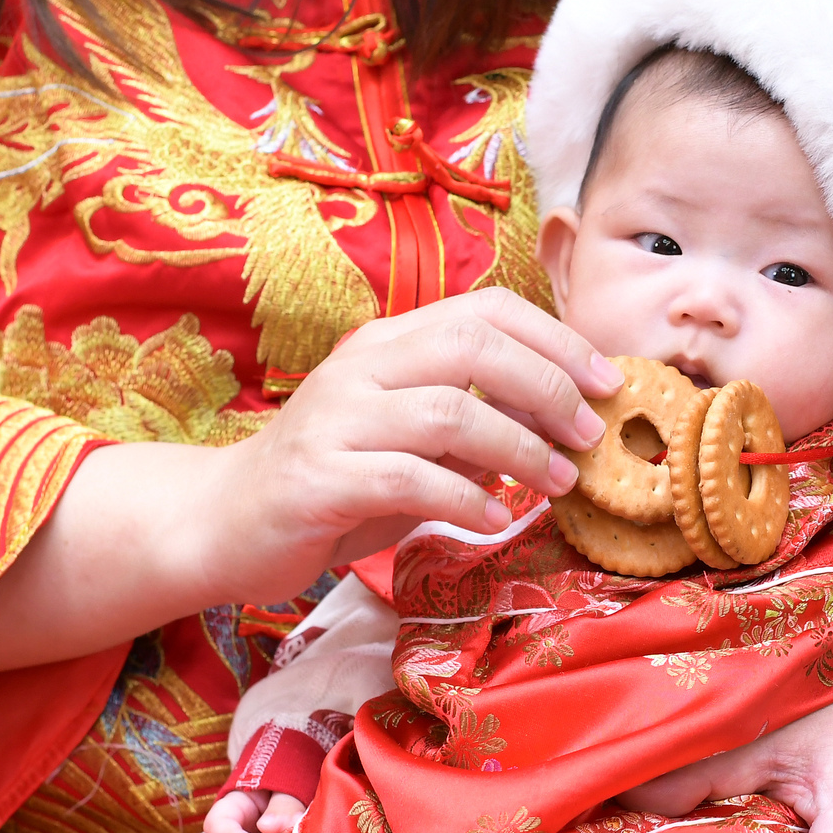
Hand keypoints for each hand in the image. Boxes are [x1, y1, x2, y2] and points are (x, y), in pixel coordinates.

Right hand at [0, 290, 622, 676]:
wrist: (224, 523)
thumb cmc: (333, 482)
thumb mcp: (410, 440)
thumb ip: (472, 422)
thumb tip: (563, 423)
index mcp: (389, 343)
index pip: (485, 309)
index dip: (556, 338)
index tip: (608, 380)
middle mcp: (362, 366)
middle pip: (473, 348)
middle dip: (548, 387)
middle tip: (590, 434)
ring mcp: (336, 420)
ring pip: (447, 412)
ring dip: (518, 449)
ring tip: (557, 483)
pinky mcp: (318, 479)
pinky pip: (409, 478)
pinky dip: (465, 499)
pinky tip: (495, 521)